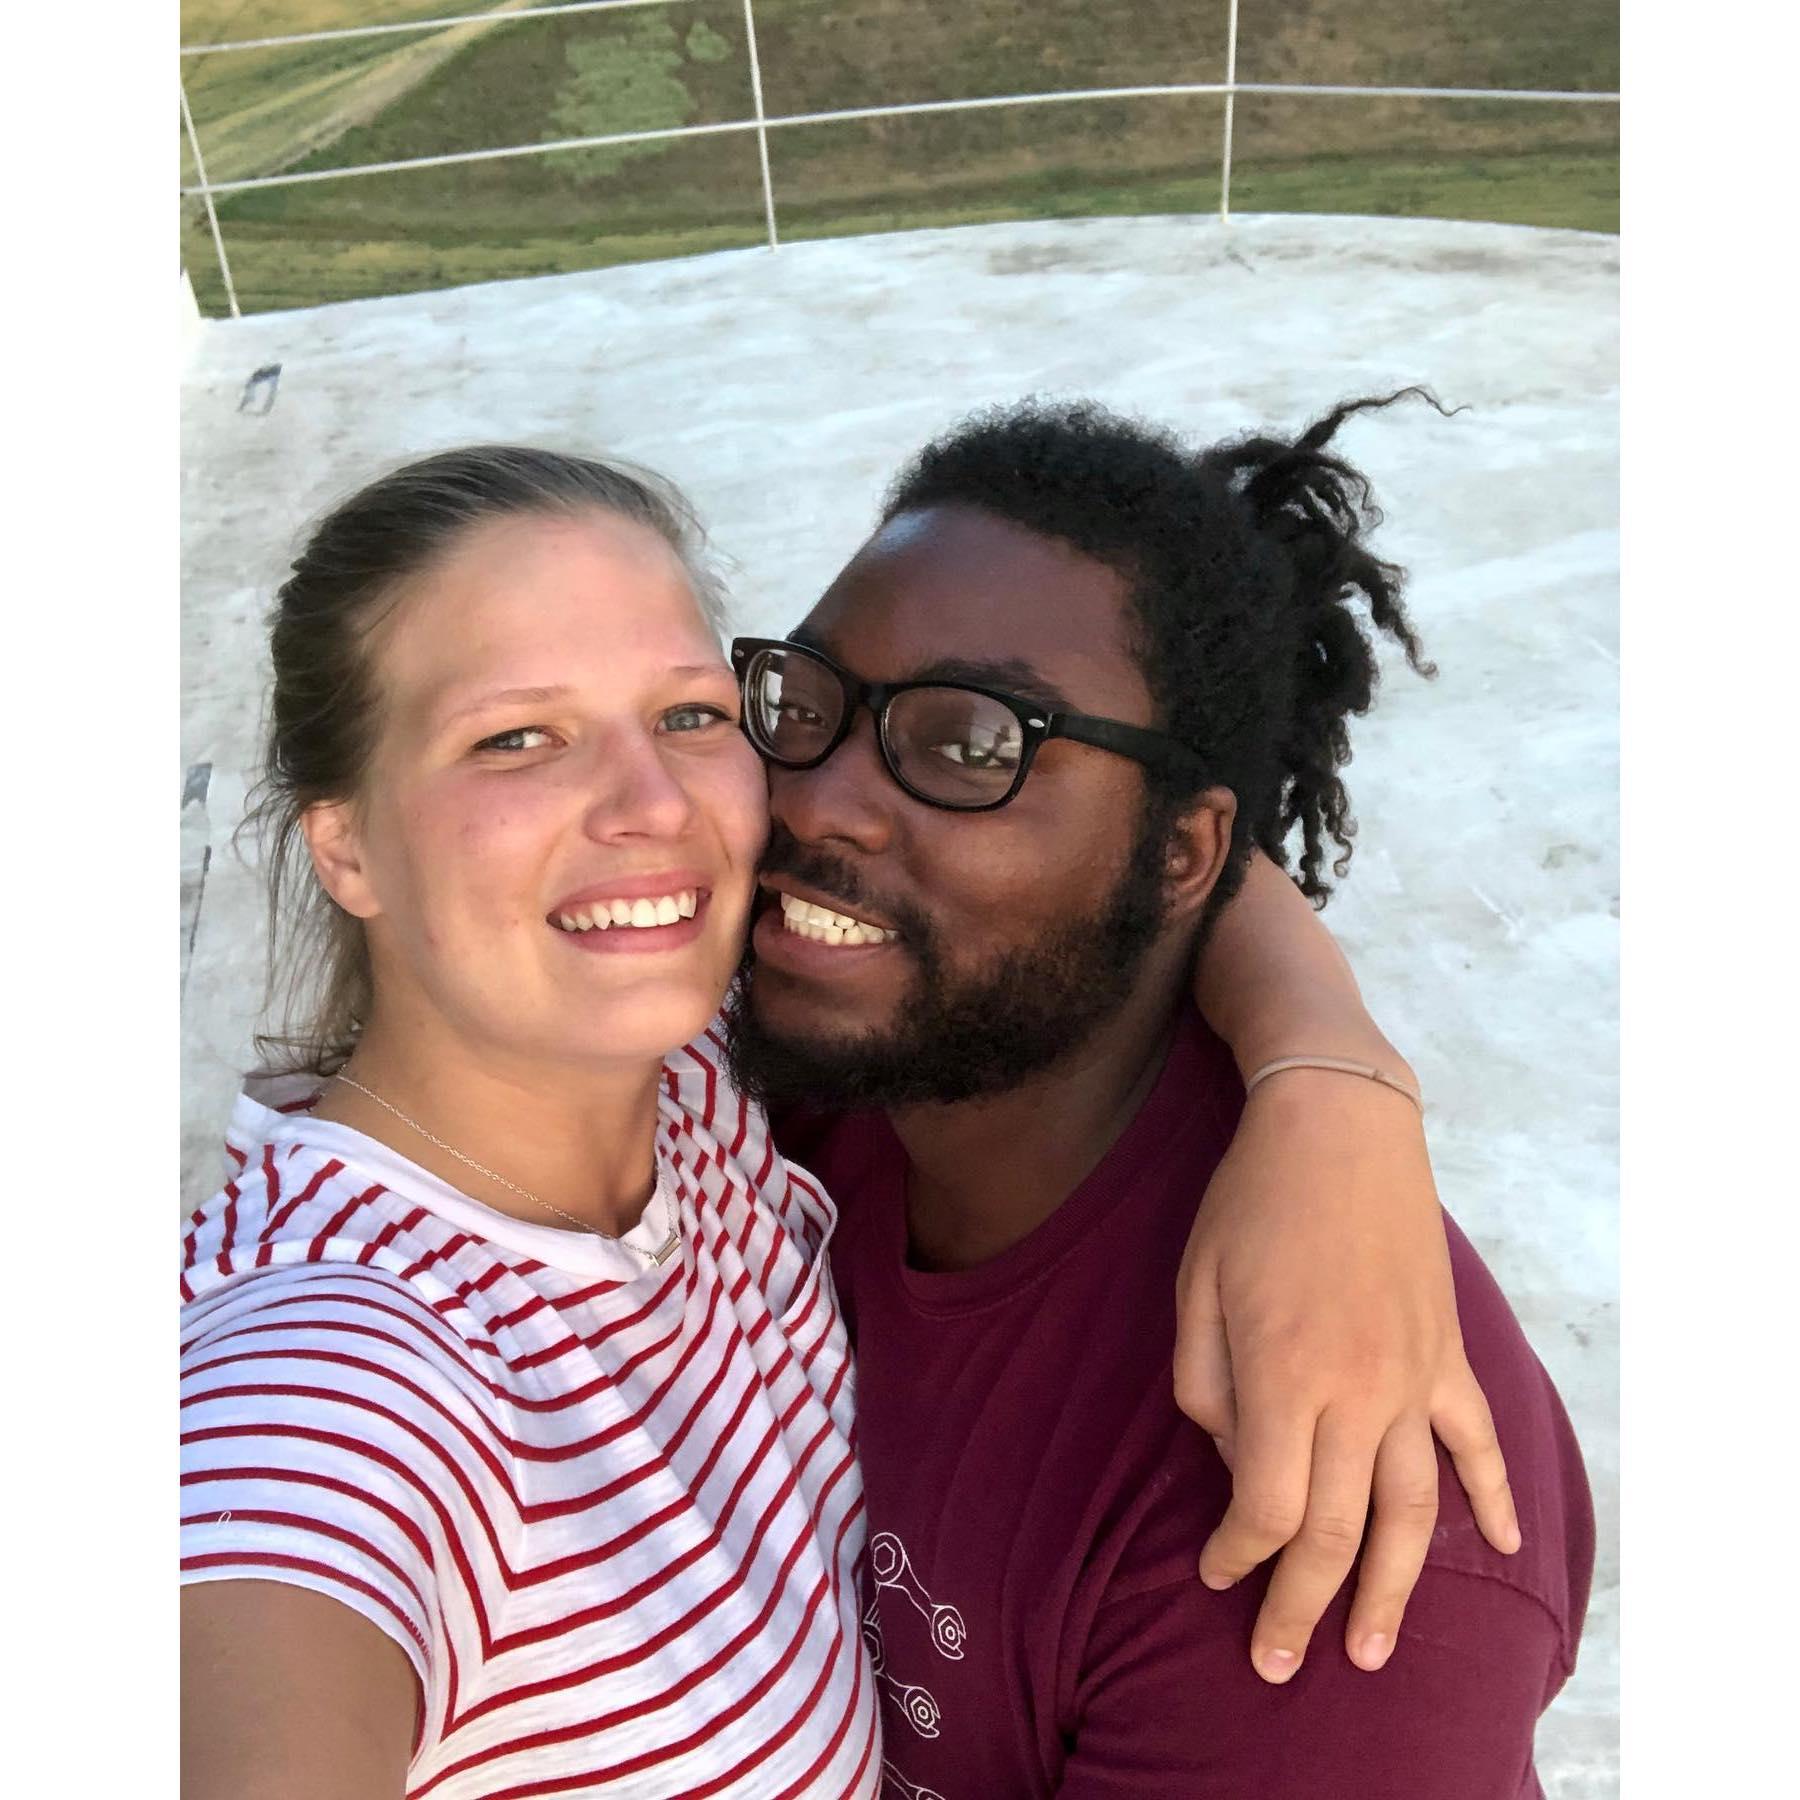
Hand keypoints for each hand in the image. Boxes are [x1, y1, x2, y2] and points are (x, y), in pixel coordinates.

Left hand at [1174, 1066, 1519, 1683]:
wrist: (1338, 1126)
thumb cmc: (1248, 1203)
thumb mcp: (1194, 1287)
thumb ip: (1206, 1387)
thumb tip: (1237, 1463)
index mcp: (1285, 1376)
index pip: (1266, 1508)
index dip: (1237, 1555)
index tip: (1213, 1573)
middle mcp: (1359, 1392)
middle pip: (1336, 1530)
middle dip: (1302, 1606)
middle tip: (1279, 1664)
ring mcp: (1414, 1377)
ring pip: (1414, 1511)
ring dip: (1392, 1587)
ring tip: (1370, 1649)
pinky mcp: (1447, 1354)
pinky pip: (1478, 1440)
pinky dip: (1493, 1497)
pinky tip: (1502, 1545)